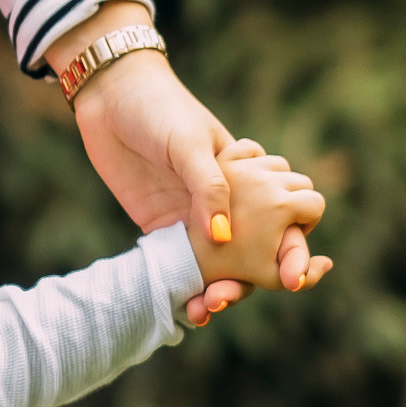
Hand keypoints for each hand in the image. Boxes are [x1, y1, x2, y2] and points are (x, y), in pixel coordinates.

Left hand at [48, 6, 320, 327]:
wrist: (111, 97)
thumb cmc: (161, 109)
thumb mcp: (190, 142)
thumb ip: (209, 186)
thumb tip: (224, 238)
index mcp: (253, 178)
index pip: (289, 221)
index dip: (295, 253)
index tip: (295, 279)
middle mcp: (231, 204)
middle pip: (255, 255)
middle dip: (250, 282)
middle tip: (227, 299)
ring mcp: (196, 220)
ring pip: (220, 268)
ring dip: (219, 292)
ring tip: (205, 309)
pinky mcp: (163, 229)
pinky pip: (182, 267)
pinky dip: (187, 290)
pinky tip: (187, 310)